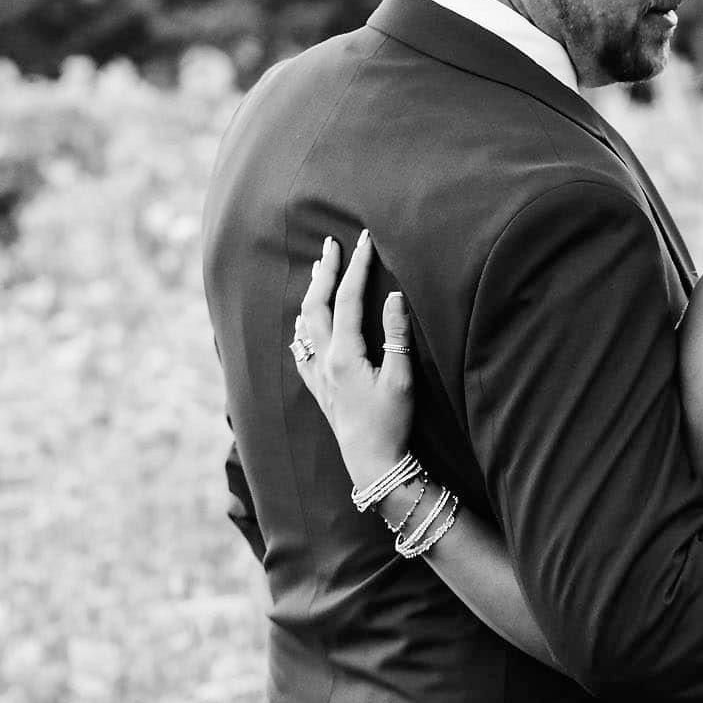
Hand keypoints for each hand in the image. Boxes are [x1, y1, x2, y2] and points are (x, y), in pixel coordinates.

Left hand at [292, 232, 414, 492]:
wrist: (371, 462)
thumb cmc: (391, 422)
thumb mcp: (401, 378)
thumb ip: (396, 335)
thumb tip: (393, 296)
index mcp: (344, 354)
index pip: (348, 299)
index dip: (356, 267)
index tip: (363, 241)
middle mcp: (324, 360)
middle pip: (317, 305)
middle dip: (325, 271)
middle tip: (331, 244)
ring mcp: (317, 374)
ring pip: (305, 323)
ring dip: (312, 293)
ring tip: (318, 270)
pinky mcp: (317, 387)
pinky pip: (301, 348)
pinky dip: (302, 326)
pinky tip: (303, 322)